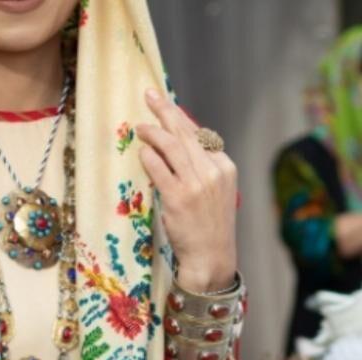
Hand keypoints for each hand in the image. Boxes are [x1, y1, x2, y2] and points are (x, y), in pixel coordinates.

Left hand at [136, 89, 237, 292]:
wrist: (211, 258)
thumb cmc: (210, 228)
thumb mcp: (216, 192)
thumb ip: (201, 169)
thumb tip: (177, 147)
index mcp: (225, 166)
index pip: (200, 134)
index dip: (181, 118)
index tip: (166, 106)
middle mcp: (212, 170)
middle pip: (185, 131)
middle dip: (165, 110)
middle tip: (149, 96)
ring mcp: (196, 184)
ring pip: (172, 146)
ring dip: (153, 132)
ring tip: (140, 128)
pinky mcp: (178, 198)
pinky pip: (159, 168)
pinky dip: (149, 157)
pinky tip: (141, 152)